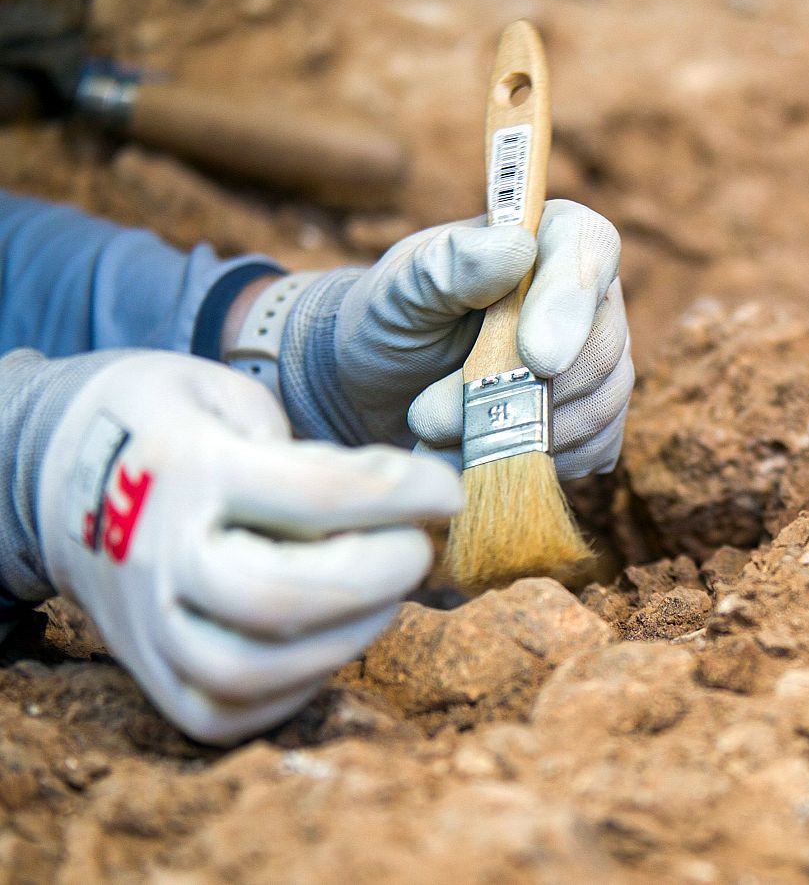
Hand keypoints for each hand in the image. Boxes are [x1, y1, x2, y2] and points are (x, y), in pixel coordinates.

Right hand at [35, 352, 460, 743]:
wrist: (55, 471)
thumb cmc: (172, 428)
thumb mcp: (231, 398)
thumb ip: (309, 450)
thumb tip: (404, 498)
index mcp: (186, 470)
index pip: (313, 495)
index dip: (400, 494)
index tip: (449, 490)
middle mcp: (158, 556)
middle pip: (277, 600)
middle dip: (375, 577)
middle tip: (419, 548)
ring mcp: (147, 626)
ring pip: (248, 672)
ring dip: (344, 639)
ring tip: (387, 596)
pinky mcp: (151, 676)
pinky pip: (226, 713)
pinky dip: (299, 688)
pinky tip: (339, 638)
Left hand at [279, 200, 632, 479]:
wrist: (386, 390)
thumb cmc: (392, 323)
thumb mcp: (401, 290)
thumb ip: (450, 265)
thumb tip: (516, 248)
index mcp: (550, 237)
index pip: (590, 250)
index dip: (572, 304)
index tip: (538, 360)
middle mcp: (590, 295)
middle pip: (599, 345)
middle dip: (520, 393)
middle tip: (430, 417)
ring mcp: (600, 359)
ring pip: (599, 404)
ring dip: (519, 434)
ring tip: (438, 439)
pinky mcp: (596, 418)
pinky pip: (594, 446)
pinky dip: (537, 462)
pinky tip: (482, 456)